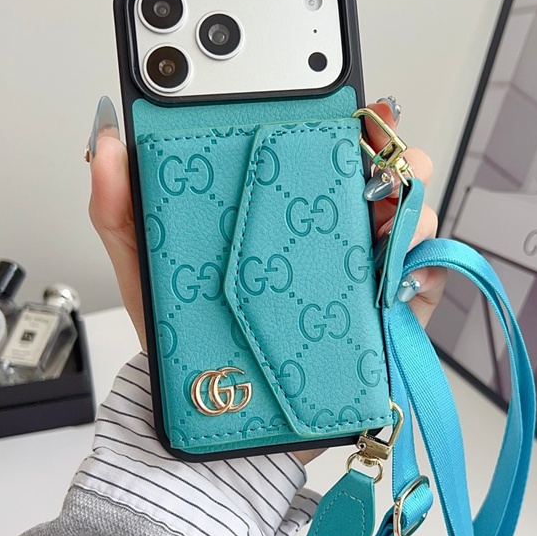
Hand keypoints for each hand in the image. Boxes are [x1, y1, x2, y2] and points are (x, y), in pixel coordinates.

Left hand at [87, 96, 445, 463]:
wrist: (220, 424)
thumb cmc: (189, 344)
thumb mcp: (149, 271)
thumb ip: (122, 210)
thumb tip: (108, 145)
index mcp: (280, 218)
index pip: (324, 155)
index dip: (348, 125)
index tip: (355, 111)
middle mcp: (326, 240)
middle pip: (380, 182)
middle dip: (394, 160)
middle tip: (380, 160)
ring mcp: (358, 279)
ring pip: (408, 226)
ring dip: (413, 211)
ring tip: (390, 218)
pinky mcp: (382, 323)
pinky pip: (421, 287)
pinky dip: (429, 270)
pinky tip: (410, 267)